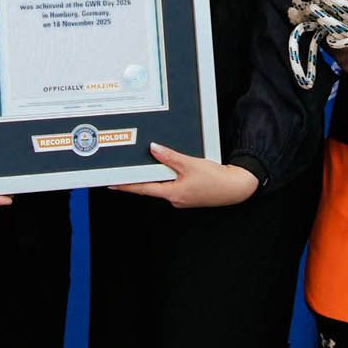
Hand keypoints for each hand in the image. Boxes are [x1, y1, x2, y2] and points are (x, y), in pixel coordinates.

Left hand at [109, 143, 258, 207]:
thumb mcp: (190, 164)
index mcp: (172, 193)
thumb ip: (170, 157)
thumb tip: (154, 149)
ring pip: (163, 184)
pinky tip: (169, 168)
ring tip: (147, 165)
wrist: (235, 188)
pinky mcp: (189, 194)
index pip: (143, 188)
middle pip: (152, 186)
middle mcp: (175, 198)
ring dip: (156, 175)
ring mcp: (182, 197)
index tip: (112, 183)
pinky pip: (173, 184)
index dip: (126, 186)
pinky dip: (168, 176)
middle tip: (124, 171)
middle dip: (139, 179)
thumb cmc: (216, 179)